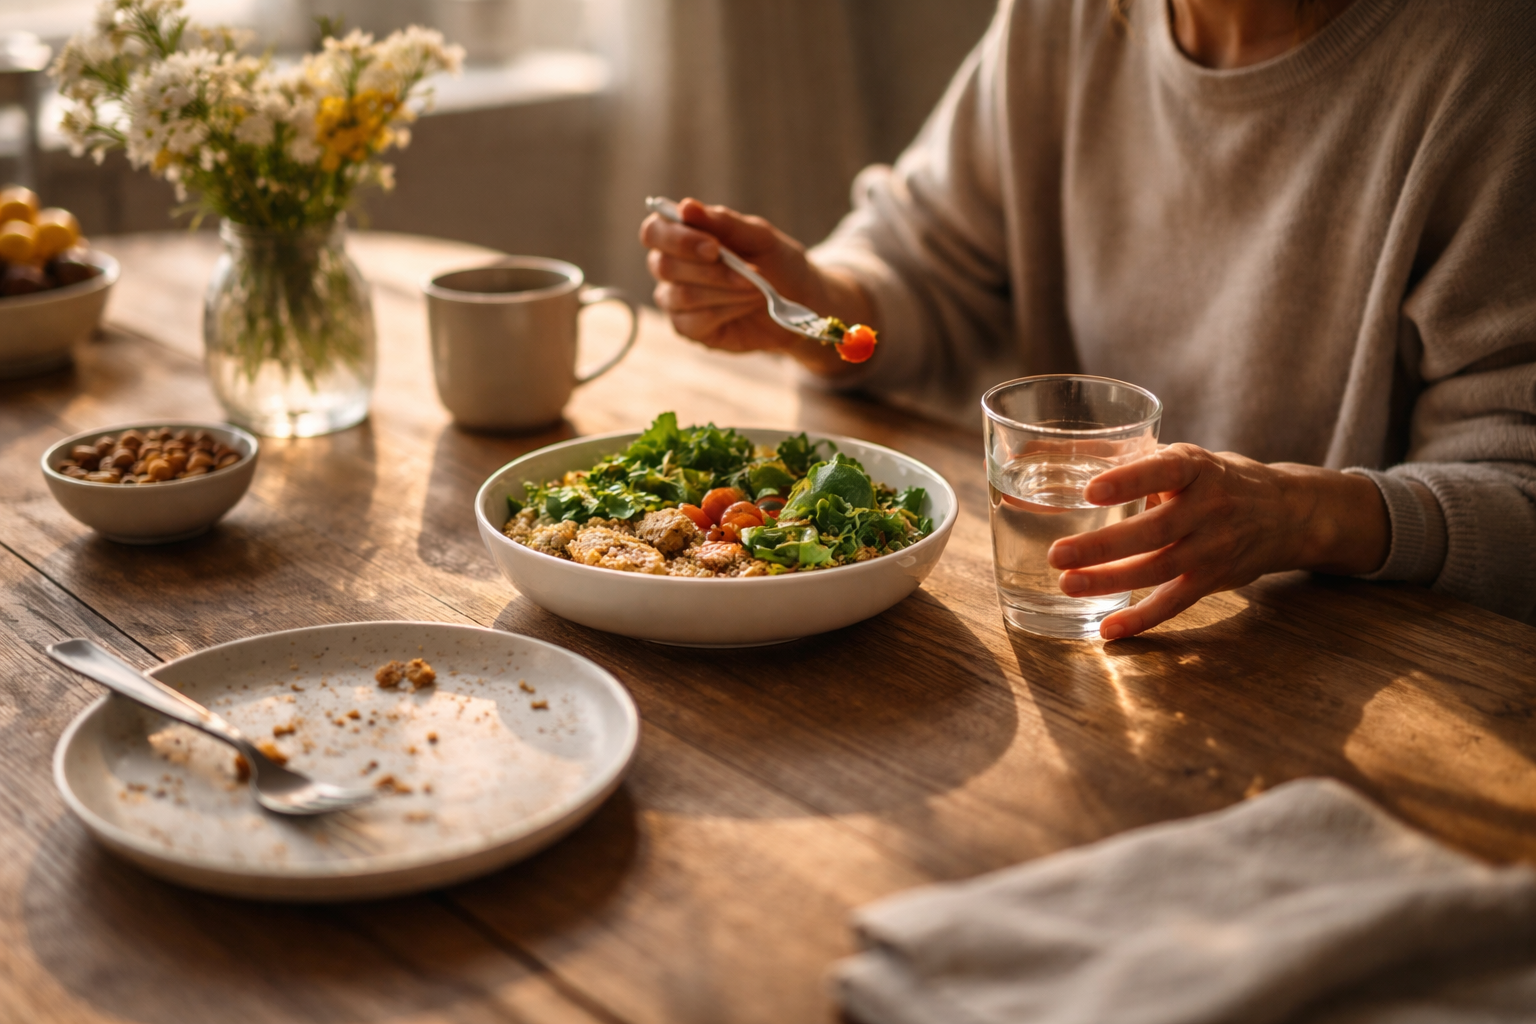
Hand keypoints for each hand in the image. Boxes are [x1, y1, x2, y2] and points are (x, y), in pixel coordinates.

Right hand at [638, 198, 874, 375]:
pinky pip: (694, 321)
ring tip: (757, 288)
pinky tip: (748, 305)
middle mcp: (671, 267)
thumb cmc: (776, 262)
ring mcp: (676, 301)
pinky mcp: (689, 329)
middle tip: (750, 270)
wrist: (800, 301)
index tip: (713, 246)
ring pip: (682, 295)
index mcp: (681, 236)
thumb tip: (686, 207)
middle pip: (663, 266)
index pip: (654, 232)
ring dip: (725, 290)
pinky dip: (727, 310)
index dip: (677, 238)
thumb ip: (724, 222)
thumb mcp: (759, 236)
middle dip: (710, 269)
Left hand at [1046, 444, 1389, 638]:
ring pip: (1159, 569)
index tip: (1091, 491)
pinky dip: (1141, 619)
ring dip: (1110, 581)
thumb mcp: (1191, 460)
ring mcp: (1213, 548)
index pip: (1164, 472)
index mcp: (1198, 469)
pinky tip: (1107, 630)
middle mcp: (1209, 508)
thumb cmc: (1220, 480)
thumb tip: (1077, 463)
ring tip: (1068, 584)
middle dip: (1103, 545)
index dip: (1129, 481)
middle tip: (1057, 554)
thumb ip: (1144, 466)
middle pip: (1155, 530)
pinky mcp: (1212, 580)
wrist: (1288, 513)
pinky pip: (1174, 603)